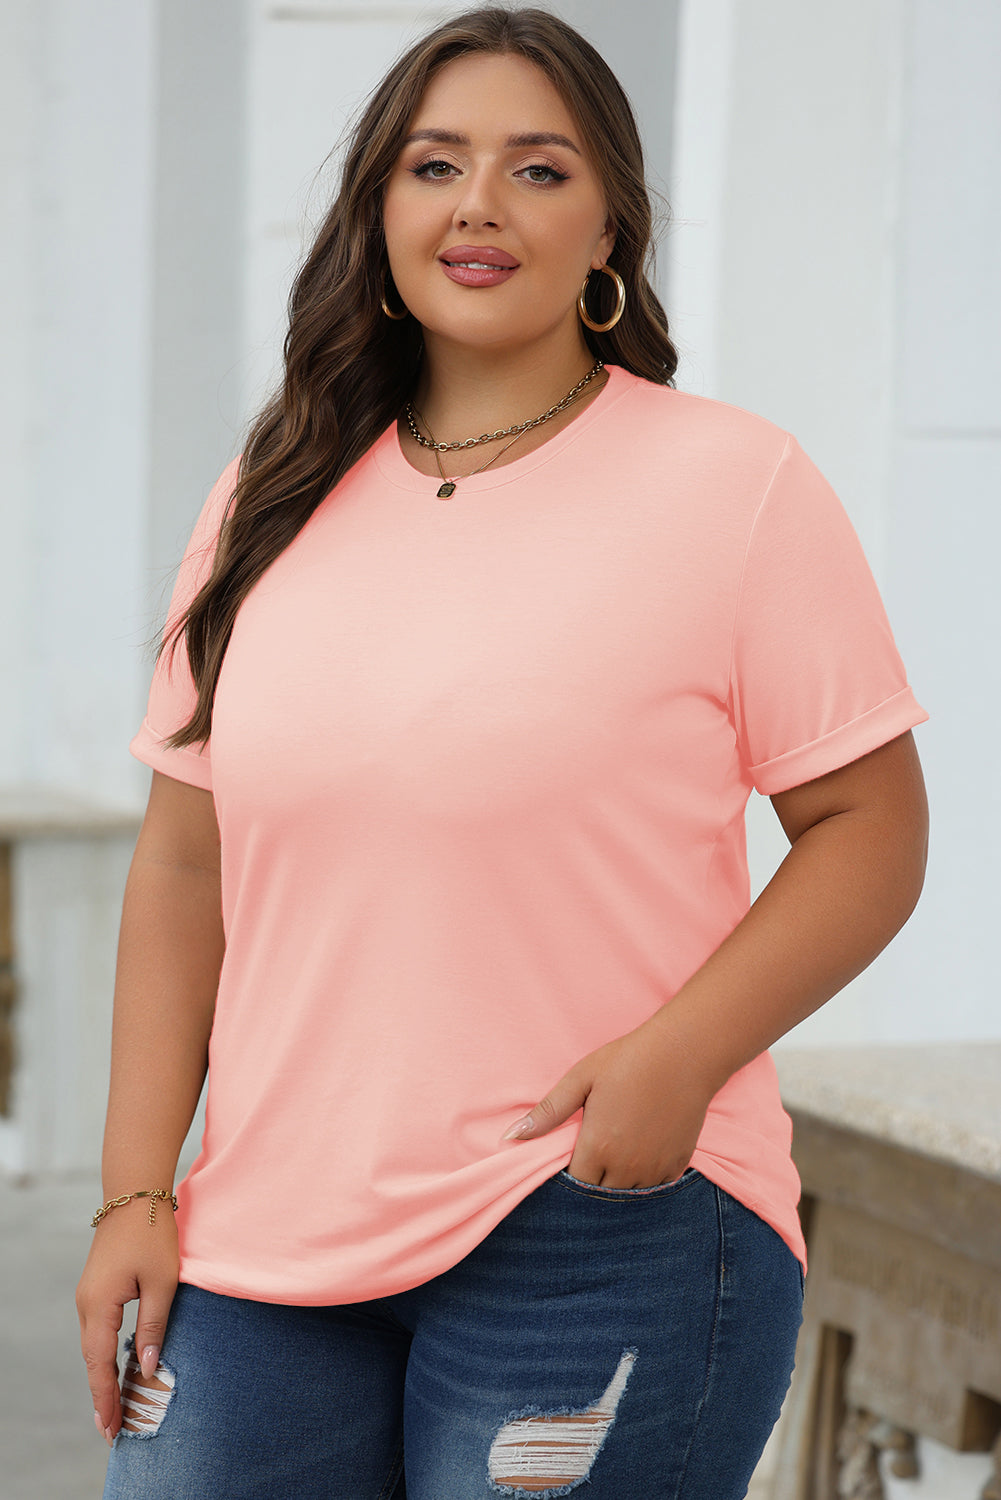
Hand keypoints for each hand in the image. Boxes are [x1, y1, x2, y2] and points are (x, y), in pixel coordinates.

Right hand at [75, 1205, 178, 1444]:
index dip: (105, 1398)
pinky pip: (98, 1330)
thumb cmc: (152, 1232)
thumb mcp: (162, 1281)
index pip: (99, 1364)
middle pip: (92, 1360)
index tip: (110, 1429)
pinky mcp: (97, 1288)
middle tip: (113, 1430)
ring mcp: (89, 1295)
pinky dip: (105, 1354)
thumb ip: (154, 1324)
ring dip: (104, 1376)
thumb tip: (148, 1367)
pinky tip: (116, 1367)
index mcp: (99, 1305)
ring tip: (116, 1407)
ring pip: (94, 1346)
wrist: (135, 1191)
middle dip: (102, 1395)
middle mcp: (86, 1304)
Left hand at [500, 1021, 712, 1187]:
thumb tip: (509, 1137)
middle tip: (595, 1154)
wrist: (683, 1053)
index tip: (571, 1157)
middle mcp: (627, 1166)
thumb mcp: (580, 1079)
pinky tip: (641, 1153)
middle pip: (600, 1195)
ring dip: (619, 1182)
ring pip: (629, 1196)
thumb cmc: (627, 1060)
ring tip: (618, 1153)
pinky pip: (655, 1188)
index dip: (570, 1174)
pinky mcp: (677, 1164)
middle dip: (594, 1180)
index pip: (575, 1184)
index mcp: (598, 1146)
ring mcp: (654, 1168)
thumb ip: (547, 1113)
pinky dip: (645, 1179)